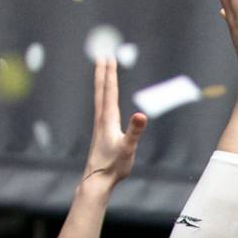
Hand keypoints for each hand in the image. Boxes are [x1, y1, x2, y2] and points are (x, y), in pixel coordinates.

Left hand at [80, 57, 147, 188]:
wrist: (97, 181)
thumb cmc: (113, 166)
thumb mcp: (128, 148)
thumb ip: (134, 132)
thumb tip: (141, 115)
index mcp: (108, 120)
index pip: (110, 91)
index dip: (110, 74)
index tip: (109, 57)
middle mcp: (101, 120)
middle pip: (101, 91)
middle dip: (102, 72)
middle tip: (102, 56)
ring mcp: (99, 126)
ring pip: (99, 98)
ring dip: (101, 83)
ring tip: (101, 72)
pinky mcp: (100, 133)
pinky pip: (101, 108)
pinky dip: (102, 97)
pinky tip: (104, 101)